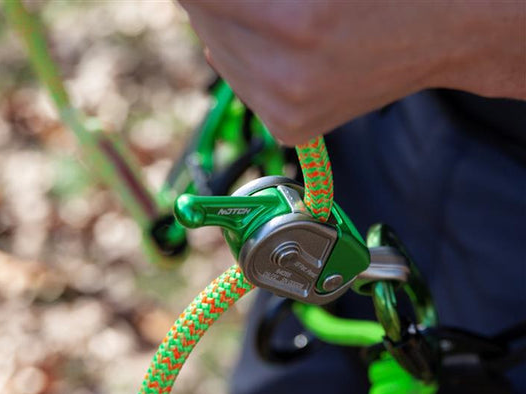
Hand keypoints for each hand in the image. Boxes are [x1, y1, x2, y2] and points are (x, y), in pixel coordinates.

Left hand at [179, 1, 524, 145]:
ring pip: (217, 52)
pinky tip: (276, 42)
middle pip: (203, 21)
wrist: (443, 33)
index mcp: (297, 22)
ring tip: (272, 12)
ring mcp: (288, 112)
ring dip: (227, 25)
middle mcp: (287, 79)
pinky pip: (241, 82)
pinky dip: (245, 56)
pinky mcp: (290, 128)